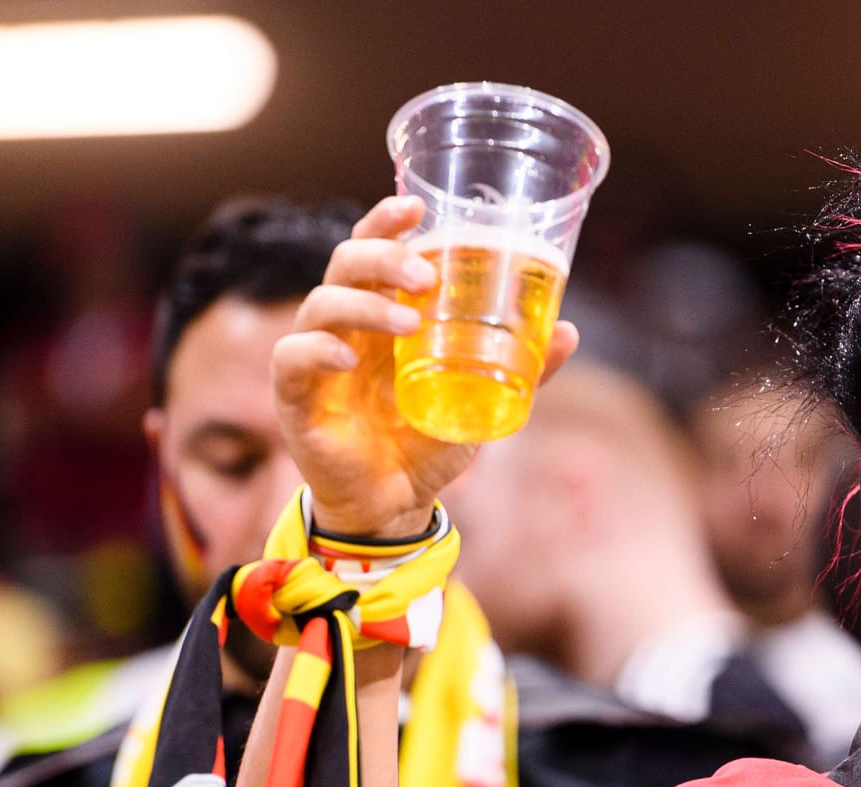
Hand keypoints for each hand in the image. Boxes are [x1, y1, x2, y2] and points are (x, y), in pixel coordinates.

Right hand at [272, 196, 579, 537]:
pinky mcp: (296, 398)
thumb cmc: (427, 441)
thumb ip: (522, 367)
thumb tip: (568, 331)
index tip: (416, 207)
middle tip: (427, 276)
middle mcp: (347, 328)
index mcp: (384, 316)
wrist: (395, 505)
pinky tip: (347, 358)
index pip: (374, 251)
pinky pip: (293, 358)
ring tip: (407, 320)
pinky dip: (317, 350)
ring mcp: (318, 360)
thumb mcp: (480, 400)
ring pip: (320, 304)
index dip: (386, 222)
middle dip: (383, 256)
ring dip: (364, 303)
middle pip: (345, 264)